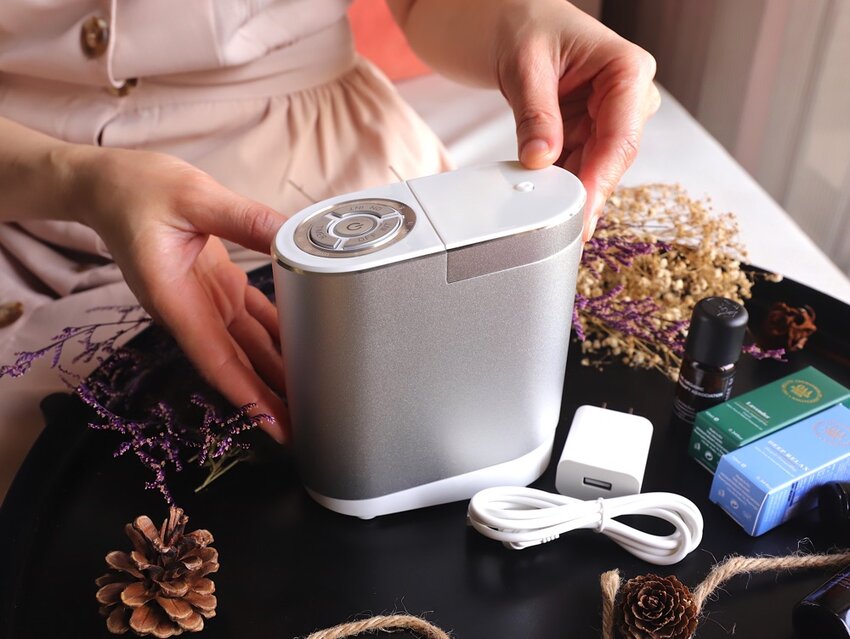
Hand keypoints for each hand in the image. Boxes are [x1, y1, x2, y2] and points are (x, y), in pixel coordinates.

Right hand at [66, 147, 288, 441]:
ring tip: (314, 393)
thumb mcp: (195, 196)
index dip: (248, 397)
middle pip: (238, 365)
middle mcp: (191, 310)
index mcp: (176, 300)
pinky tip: (305, 346)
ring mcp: (206, 301)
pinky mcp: (217, 287)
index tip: (275, 427)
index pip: (218, 360)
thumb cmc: (136, 190)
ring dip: (278, 371)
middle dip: (270, 398)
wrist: (107, 186)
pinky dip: (278, 334)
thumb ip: (246, 220)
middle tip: (309, 424)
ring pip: (249, 346)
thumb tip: (293, 237)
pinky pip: (253, 318)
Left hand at [496, 1, 659, 238]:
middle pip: (611, 159)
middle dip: (584, 191)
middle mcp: (628, 97)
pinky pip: (577, 166)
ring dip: (569, 189)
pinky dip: (558, 181)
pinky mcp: (589, 132)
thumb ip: (535, 114)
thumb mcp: (525, 66)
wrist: (511, 21)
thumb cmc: (526, 25)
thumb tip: (540, 159)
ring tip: (545, 210)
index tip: (581, 209)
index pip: (621, 137)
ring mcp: (610, 117)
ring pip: (594, 168)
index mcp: (627, 69)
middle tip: (562, 225)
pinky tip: (543, 195)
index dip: (600, 179)